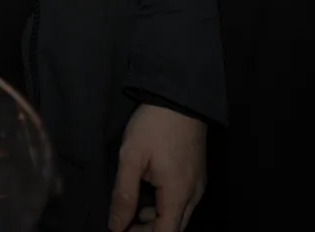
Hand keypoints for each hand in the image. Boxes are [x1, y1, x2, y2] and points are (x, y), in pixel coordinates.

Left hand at [109, 104, 206, 231]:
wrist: (179, 96)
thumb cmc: (153, 126)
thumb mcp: (131, 158)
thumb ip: (124, 194)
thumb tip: (116, 226)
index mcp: (178, 195)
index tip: (122, 231)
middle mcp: (194, 195)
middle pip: (174, 227)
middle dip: (148, 230)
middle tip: (124, 222)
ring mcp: (198, 184)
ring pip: (179, 214)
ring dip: (157, 218)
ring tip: (132, 208)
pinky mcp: (197, 173)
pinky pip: (183, 200)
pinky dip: (165, 204)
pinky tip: (148, 192)